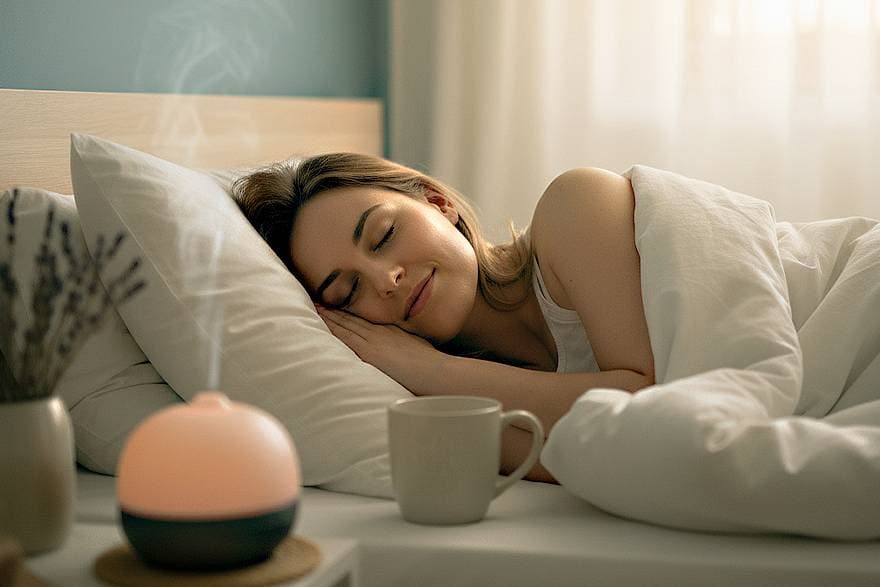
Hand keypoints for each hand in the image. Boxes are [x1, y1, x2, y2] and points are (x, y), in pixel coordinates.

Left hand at [317, 307, 445, 394]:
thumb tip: (402, 348)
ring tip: (314, 305)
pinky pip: (346, 336)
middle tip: (316, 297)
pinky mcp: (370, 351)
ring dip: (329, 314)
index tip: (335, 304)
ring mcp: (374, 340)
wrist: (435, 371)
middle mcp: (380, 332)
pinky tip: (321, 320)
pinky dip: (333, 326)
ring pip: (346, 324)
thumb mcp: (417, 347)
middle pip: (352, 318)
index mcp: (390, 331)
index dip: (348, 311)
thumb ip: (404, 344)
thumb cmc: (431, 364)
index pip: (363, 319)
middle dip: (334, 309)